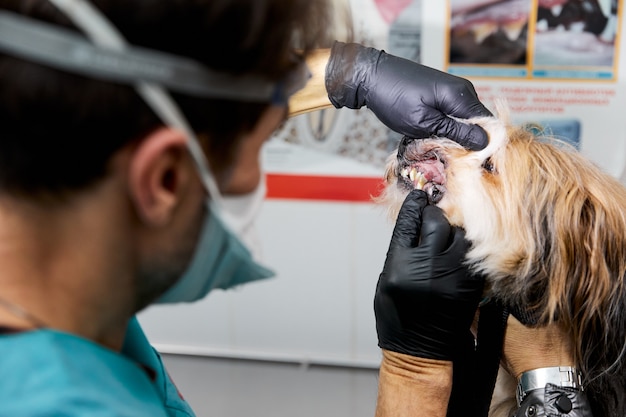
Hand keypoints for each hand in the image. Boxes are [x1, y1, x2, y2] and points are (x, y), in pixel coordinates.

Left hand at [325, 42, 492, 149]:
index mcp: (461, 96)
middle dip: (469, 144)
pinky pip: (454, 116)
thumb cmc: (393, 98)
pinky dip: (446, 129)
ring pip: (466, 122)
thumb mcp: (423, 122)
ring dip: (456, 138)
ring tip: (437, 148)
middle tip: (451, 160)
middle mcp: (463, 91)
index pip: (489, 126)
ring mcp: (453, 91)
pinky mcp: (443, 94)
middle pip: (479, 125)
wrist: (371, 77)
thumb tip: (485, 142)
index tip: (475, 167)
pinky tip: (432, 136)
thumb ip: (455, 132)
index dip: (485, 148)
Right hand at [374, 190, 483, 359]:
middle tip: (431, 216)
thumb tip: (413, 223)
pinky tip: (458, 250)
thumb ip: (400, 250)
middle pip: (437, 222)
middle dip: (433, 215)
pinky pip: (472, 254)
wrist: (419, 351)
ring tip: (445, 235)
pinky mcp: (470, 286)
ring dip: (452, 231)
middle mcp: (427, 269)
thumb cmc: (397, 317)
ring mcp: (452, 277)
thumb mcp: (386, 280)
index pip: (409, 222)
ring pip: (460, 234)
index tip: (418, 196)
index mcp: (400, 266)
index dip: (414, 204)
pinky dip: (465, 248)